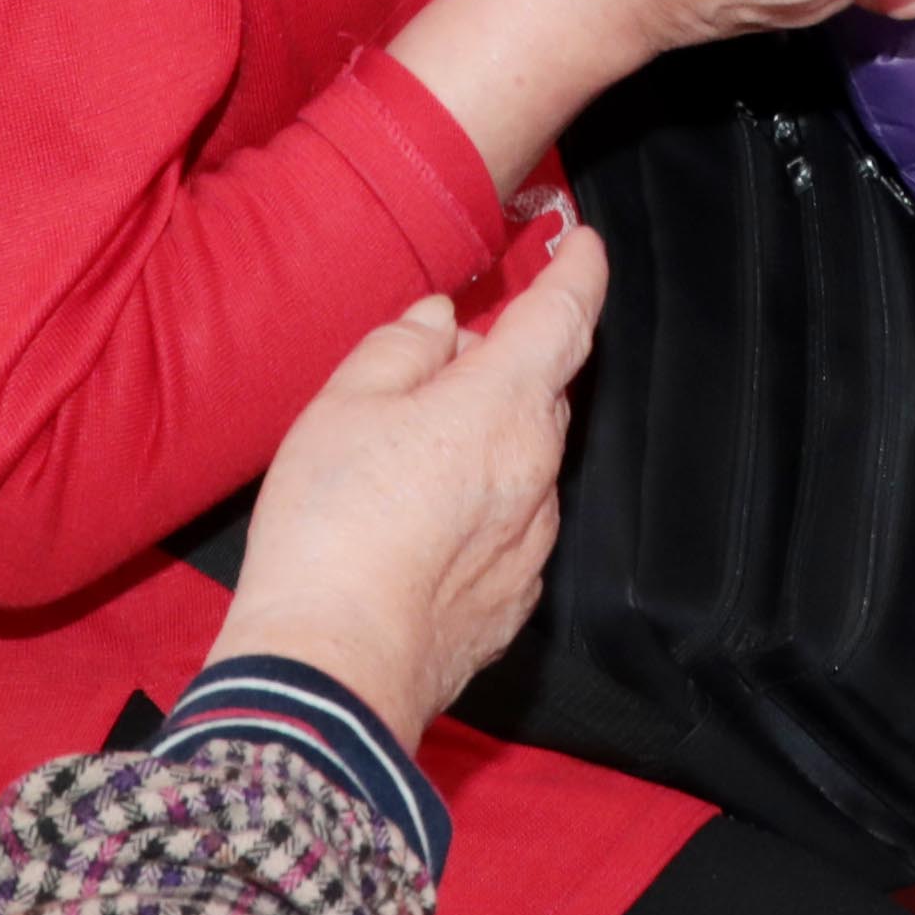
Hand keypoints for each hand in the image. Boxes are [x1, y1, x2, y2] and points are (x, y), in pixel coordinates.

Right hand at [204, 224, 612, 744]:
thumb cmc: (330, 528)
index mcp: (504, 405)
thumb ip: (402, 348)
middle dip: (511, 360)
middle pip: (544, 388)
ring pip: (527, 458)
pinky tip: (421, 519)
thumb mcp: (343, 406)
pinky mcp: (513, 598)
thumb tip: (444, 324)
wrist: (332, 670)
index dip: (579, 271)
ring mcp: (533, 541)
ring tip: (413, 449)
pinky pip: (512, 523)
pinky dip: (483, 500)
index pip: (565, 317)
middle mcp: (537, 470)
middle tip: (450, 356)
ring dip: (491, 434)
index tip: (585, 244)